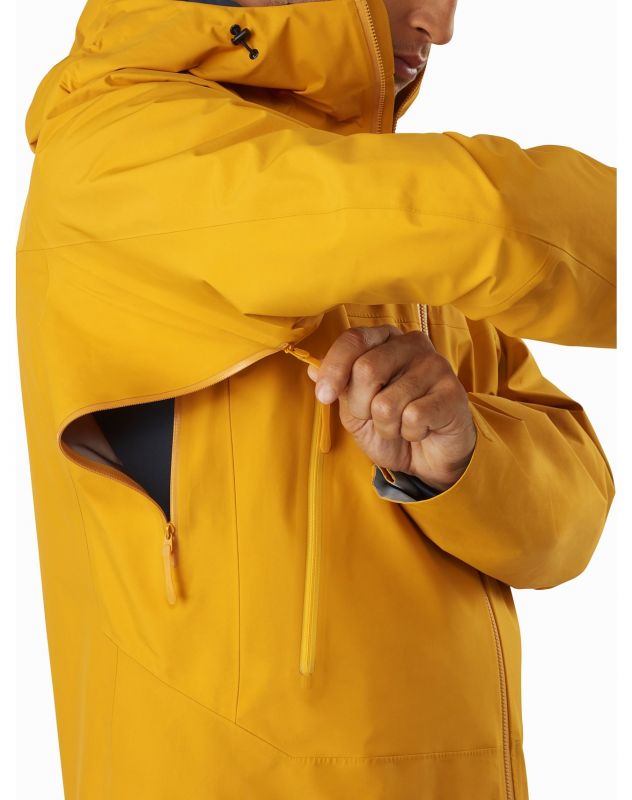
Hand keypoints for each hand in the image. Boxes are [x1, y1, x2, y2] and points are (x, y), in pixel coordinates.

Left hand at [306, 325, 476, 490]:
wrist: (427, 456)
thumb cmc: (392, 425)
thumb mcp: (355, 408)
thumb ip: (338, 387)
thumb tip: (312, 368)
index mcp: (386, 339)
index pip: (353, 340)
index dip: (333, 369)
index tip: (323, 396)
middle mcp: (412, 344)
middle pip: (367, 370)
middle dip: (361, 406)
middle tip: (374, 417)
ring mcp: (436, 366)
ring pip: (387, 402)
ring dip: (387, 426)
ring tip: (401, 425)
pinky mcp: (453, 392)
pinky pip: (413, 417)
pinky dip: (409, 432)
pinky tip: (421, 429)